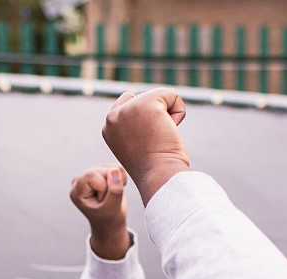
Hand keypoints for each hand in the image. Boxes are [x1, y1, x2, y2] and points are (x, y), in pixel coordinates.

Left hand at [70, 163, 130, 259]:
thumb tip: (115, 170)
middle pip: (102, 170)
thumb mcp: (112, 208)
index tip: (102, 200)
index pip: (91, 176)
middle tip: (108, 199)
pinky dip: (120, 178)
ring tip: (111, 195)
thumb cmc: (109, 218)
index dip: (103, 187)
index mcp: (77, 191)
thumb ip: (114, 191)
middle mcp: (80, 180)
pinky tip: (114, 189)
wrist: (109, 222)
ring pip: (111, 167)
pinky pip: (116, 166)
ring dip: (118, 182)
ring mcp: (89, 174)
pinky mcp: (99, 171)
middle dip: (112, 184)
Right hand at [102, 88, 189, 205]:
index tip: (147, 142)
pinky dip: (179, 110)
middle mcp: (112, 116)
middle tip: (154, 141)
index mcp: (108, 128)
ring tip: (161, 136)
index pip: (128, 106)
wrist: (158, 175)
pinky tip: (171, 128)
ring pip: (158, 96)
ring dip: (168, 114)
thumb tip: (151, 114)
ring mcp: (127, 108)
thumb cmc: (153, 168)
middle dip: (156, 116)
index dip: (146, 120)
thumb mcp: (135, 146)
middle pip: (143, 98)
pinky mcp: (145, 103)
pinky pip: (171, 95)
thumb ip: (135, 127)